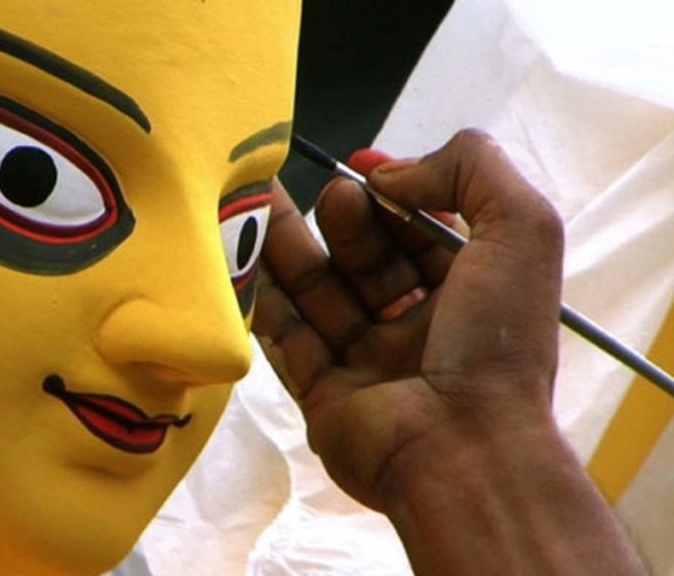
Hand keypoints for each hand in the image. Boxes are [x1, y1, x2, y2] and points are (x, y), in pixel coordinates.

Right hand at [254, 129, 564, 510]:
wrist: (462, 451)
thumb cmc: (496, 340)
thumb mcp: (522, 227)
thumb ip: (472, 169)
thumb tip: (390, 173)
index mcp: (469, 296)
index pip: (422, 234)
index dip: (396, 196)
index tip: (366, 168)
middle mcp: (418, 329)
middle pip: (366, 260)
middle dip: (342, 220)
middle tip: (320, 190)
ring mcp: (368, 364)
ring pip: (319, 294)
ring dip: (288, 247)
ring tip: (260, 201)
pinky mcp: (324, 395)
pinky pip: (287, 338)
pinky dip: (263, 298)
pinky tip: (241, 257)